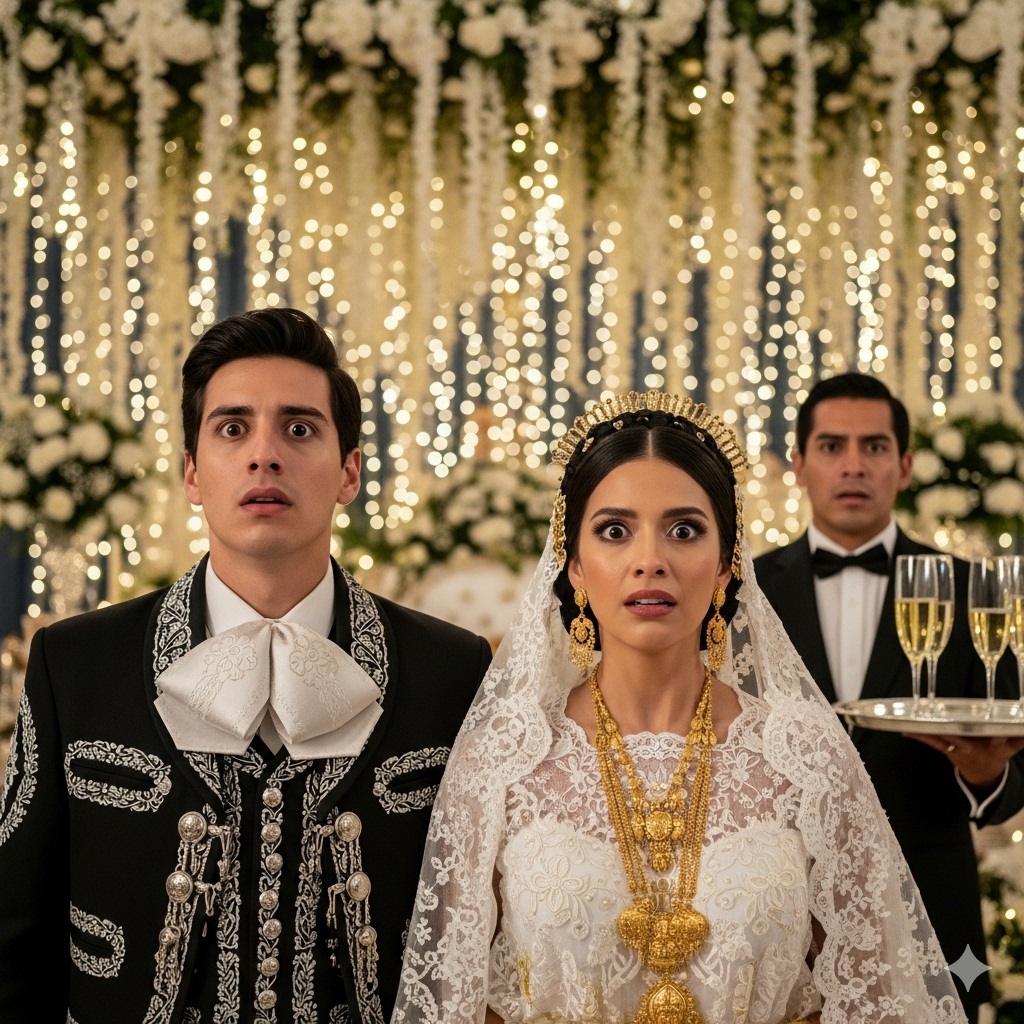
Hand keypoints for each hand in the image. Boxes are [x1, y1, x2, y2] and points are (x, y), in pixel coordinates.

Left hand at [904, 732, 1023, 788]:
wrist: (982, 774)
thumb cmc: (995, 753)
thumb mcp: (1010, 749)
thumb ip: (1020, 739)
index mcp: (990, 747)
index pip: (995, 742)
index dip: (998, 740)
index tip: (998, 738)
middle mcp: (970, 747)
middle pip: (962, 739)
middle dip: (953, 733)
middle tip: (943, 723)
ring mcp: (955, 748)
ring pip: (940, 739)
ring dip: (926, 733)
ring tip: (910, 726)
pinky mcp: (944, 749)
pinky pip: (930, 742)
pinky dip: (918, 737)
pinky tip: (904, 732)